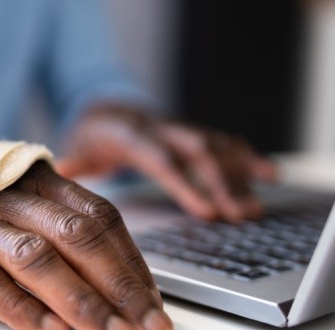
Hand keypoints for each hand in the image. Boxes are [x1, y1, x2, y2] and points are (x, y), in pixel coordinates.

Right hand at [0, 161, 172, 329]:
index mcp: (39, 181)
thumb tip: (117, 288)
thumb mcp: (15, 211)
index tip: (154, 306)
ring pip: (39, 257)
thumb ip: (59, 236)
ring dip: (82, 301)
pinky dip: (22, 307)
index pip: (102, 218)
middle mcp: (13, 193)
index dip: (133, 264)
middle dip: (121, 287)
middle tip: (149, 329)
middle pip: (80, 237)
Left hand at [56, 104, 276, 221]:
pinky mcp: (195, 136)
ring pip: (218, 147)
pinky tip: (271, 177)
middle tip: (240, 215)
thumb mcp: (80, 145)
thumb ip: (77, 160)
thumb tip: (63, 167)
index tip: (208, 212)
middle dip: (222, 182)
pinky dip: (249, 158)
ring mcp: (183, 131)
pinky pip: (227, 143)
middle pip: (199, 152)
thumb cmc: (95, 135)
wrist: (108, 108)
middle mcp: (164, 129)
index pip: (164, 160)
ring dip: (240, 176)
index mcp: (134, 135)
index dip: (187, 185)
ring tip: (255, 209)